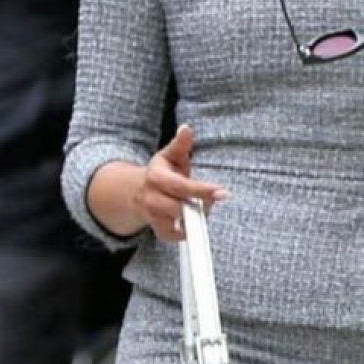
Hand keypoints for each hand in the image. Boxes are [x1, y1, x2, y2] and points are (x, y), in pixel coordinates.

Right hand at [133, 124, 229, 241]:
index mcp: (155, 177)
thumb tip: (187, 128)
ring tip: (200, 206)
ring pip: (179, 223)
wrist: (139, 192)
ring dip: (195, 217)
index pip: (182, 187)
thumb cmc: (162, 172)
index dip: (203, 190)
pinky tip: (191, 219)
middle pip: (180, 208)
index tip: (223, 192)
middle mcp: (150, 198)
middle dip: (201, 204)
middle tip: (214, 197)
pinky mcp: (158, 229)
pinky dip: (186, 230)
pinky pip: (175, 235)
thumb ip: (181, 144)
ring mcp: (152, 216)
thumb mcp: (170, 155)